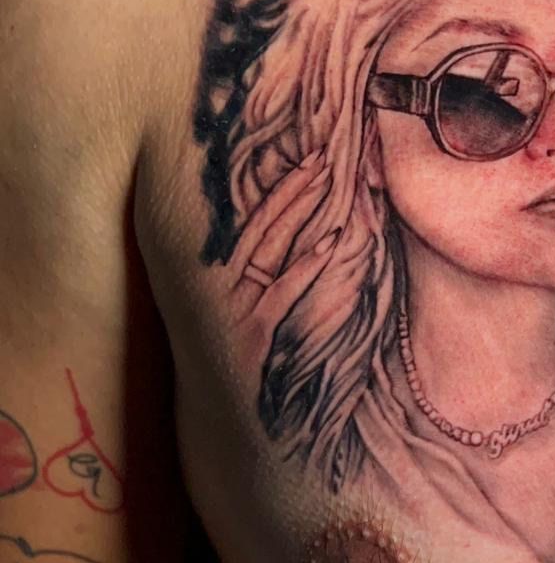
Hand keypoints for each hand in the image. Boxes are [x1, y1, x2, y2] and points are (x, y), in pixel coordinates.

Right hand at [225, 148, 340, 357]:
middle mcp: (217, 278)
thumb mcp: (236, 304)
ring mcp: (233, 303)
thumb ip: (254, 269)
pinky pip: (284, 288)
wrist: (226, 410)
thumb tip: (295, 228)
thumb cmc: (235, 355)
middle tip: (324, 151)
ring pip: (271, 243)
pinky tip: (333, 239)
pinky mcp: (253, 331)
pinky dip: (308, 263)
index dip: (280, 184)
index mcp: (214, 268)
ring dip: (300, 206)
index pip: (251, 215)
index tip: (307, 156)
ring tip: (327, 175)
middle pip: (262, 220)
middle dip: (294, 184)